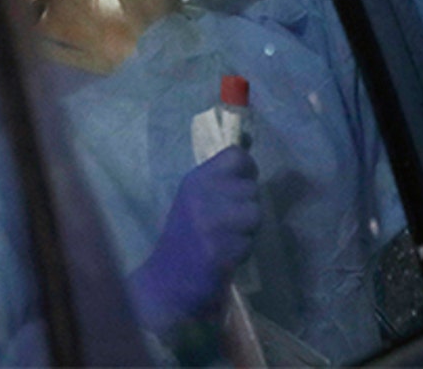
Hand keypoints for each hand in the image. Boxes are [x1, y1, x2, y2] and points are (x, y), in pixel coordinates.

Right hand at [128, 146, 260, 332]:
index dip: (247, 169)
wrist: (167, 283)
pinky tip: (223, 256)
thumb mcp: (198, 197)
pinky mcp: (219, 249)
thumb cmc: (187, 238)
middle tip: (226, 224)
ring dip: (247, 230)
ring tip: (225, 239)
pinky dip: (241, 251)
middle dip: (247, 207)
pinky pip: (249, 241)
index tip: (239, 186)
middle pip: (251, 188)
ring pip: (255, 213)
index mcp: (195, 180)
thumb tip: (248, 139)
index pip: (237, 155)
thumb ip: (223, 174)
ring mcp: (210, 223)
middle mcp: (202, 196)